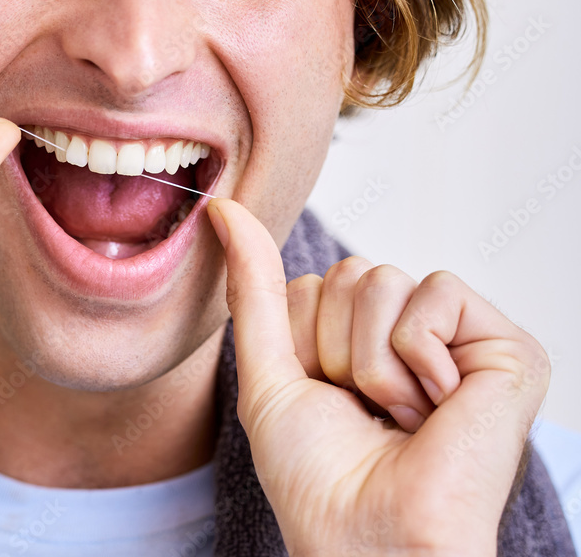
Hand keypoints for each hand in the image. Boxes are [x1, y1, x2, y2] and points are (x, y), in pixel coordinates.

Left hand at [207, 198, 549, 556]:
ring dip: (372, 361)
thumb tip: (225, 207)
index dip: (302, 342)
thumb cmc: (316, 474)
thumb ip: (253, 285)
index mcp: (360, 339)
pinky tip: (438, 405)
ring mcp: (459, 340)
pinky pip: (436, 292)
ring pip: (382, 279)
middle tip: (366, 410)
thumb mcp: (268, 369)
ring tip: (400, 414)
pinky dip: (418, 354)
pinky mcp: (507, 349)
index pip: (310, 283)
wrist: (366, 538)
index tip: (325, 399)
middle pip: (347, 274)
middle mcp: (410, 333)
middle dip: (336, 347)